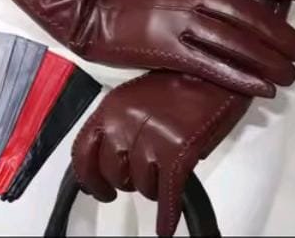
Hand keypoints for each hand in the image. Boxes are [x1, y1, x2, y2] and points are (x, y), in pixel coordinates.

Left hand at [71, 71, 249, 236]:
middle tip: (137, 180)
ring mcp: (150, 137)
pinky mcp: (176, 151)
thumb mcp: (135, 97)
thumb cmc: (177, 82)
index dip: (89, 177)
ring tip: (164, 177)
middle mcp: (124, 123)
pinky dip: (167, 214)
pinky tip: (166, 226)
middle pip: (113, 173)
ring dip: (152, 188)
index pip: (83, 151)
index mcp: (111, 107)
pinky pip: (167, 194)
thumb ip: (118, 124)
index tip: (95, 188)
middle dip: (125, 182)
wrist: (211, 71)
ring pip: (141, 185)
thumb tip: (110, 157)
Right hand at [74, 0, 294, 96]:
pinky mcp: (166, 49)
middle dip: (280, 34)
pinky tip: (261, 87)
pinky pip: (211, 65)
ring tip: (288, 74)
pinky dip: (240, 77)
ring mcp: (178, 20)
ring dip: (267, 61)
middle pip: (247, 13)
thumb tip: (246, 0)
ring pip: (234, 41)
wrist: (95, 11)